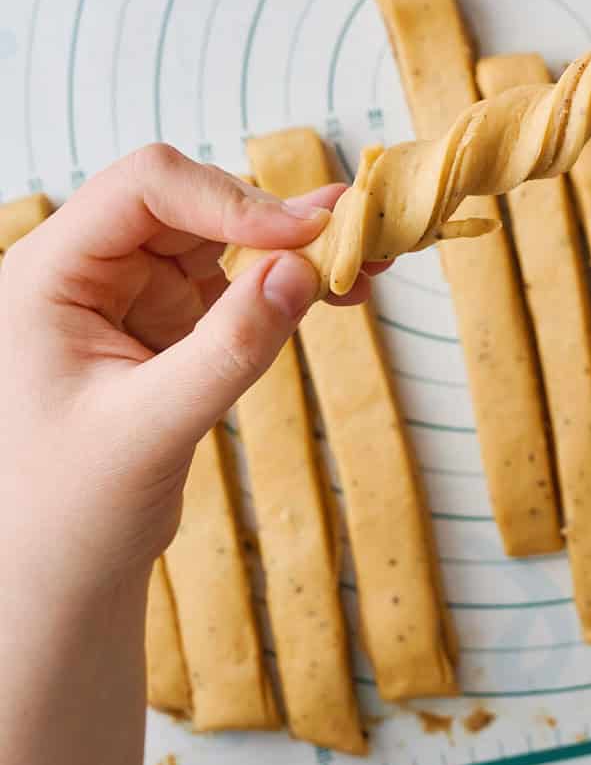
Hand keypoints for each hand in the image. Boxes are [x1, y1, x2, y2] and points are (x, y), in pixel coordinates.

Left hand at [0, 144, 366, 611]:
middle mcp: (87, 268)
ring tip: (367, 260)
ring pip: (223, 235)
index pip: (144, 189)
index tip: (304, 236)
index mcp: (49, 275)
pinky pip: (237, 279)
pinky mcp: (168, 323)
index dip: (229, 200)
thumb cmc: (69, 512)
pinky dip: (289, 281)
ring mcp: (130, 292)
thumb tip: (301, 273)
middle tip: (357, 238)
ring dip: (294, 244)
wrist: (61, 575)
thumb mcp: (150, 429)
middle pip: (192, 201)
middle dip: (274, 218)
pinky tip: (340, 290)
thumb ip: (227, 350)